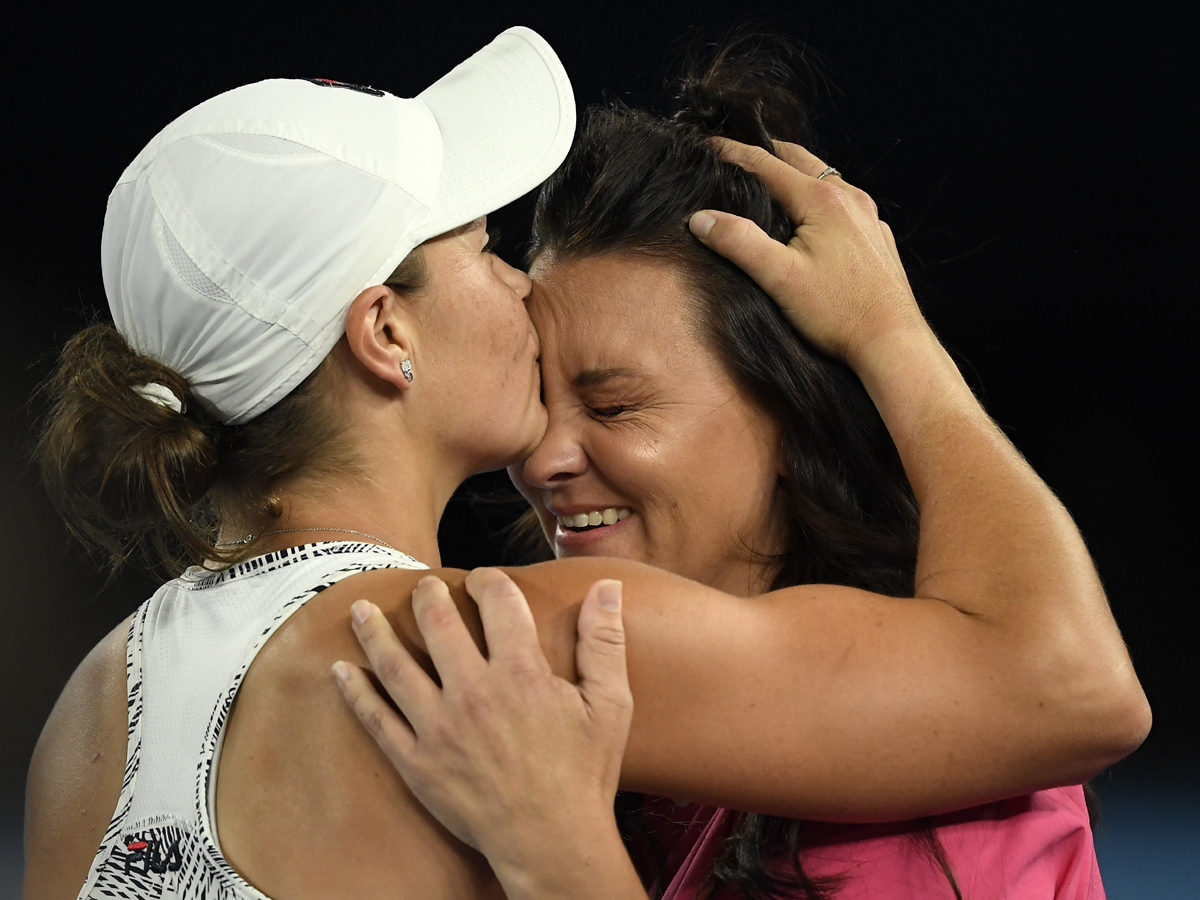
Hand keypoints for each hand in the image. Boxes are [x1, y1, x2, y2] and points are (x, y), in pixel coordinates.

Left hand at [333, 569, 644, 898]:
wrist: (552, 842)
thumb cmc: (584, 774)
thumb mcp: (610, 704)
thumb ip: (604, 641)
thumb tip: (607, 587)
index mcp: (521, 672)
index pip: (498, 602)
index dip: (488, 581)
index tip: (482, 579)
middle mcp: (474, 692)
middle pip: (438, 623)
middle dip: (427, 595)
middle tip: (422, 586)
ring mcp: (439, 728)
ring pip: (395, 665)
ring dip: (374, 632)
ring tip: (362, 610)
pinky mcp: (417, 763)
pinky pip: (376, 720)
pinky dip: (355, 692)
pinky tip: (341, 670)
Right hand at [689, 138, 927, 367]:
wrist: (892, 342)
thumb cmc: (838, 313)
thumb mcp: (779, 278)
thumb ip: (739, 242)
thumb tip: (701, 218)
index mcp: (822, 200)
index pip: (766, 163)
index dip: (732, 152)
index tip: (707, 144)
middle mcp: (850, 199)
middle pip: (800, 160)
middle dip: (766, 152)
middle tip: (738, 153)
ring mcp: (868, 217)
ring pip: (826, 179)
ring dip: (796, 173)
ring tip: (770, 180)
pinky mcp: (877, 237)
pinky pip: (845, 203)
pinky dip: (819, 197)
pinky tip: (811, 217)